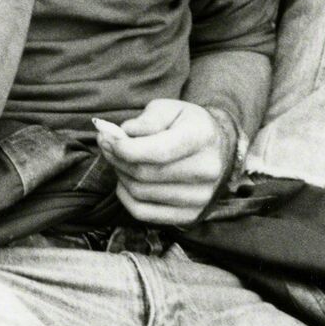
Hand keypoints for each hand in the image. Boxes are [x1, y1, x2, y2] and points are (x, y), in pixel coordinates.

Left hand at [93, 98, 234, 225]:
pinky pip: (143, 213)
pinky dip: (125, 196)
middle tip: (106, 145)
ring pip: (140, 193)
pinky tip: (126, 180)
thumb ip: (147, 120)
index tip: (108, 139)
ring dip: (120, 175)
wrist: (218, 149)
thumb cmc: (187, 125)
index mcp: (202, 137)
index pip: (158, 151)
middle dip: (116, 159)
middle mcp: (206, 171)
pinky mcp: (189, 216)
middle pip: (145, 173)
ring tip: (118, 159)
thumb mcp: (170, 108)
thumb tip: (123, 135)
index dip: (125, 148)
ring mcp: (199, 198)